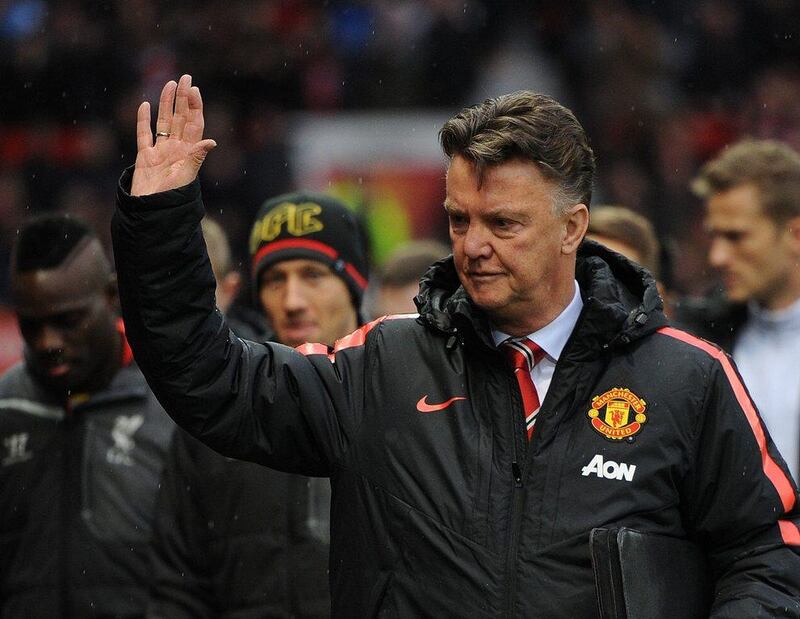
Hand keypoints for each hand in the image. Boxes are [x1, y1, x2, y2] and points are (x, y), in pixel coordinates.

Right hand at [131, 74, 216, 196]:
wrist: (152, 212)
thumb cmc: (172, 198)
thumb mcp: (186, 176)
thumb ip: (196, 157)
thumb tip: (212, 141)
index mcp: (189, 152)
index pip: (194, 124)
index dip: (194, 106)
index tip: (194, 89)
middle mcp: (176, 149)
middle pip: (180, 118)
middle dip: (182, 98)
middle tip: (185, 78)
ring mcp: (160, 152)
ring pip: (164, 122)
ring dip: (166, 104)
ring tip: (168, 84)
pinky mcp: (145, 157)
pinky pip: (144, 135)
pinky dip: (144, 120)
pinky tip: (145, 105)